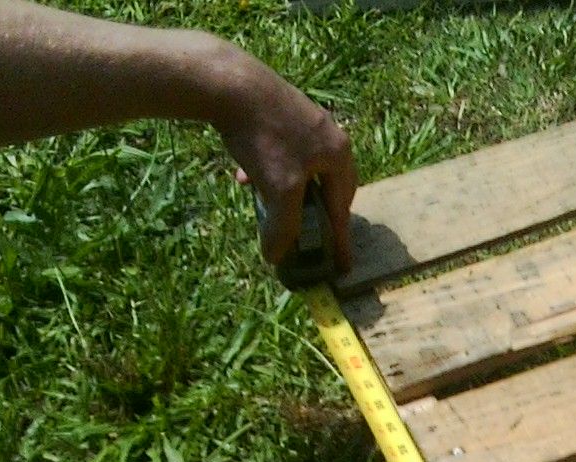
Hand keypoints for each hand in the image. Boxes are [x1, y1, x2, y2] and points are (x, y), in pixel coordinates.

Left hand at [207, 45, 355, 270]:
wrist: (231, 83)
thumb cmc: (265, 139)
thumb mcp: (279, 191)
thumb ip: (284, 228)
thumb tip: (276, 257)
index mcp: (339, 155)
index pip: (343, 207)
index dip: (341, 239)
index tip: (342, 264)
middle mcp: (330, 134)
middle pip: (330, 184)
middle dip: (320, 210)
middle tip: (313, 230)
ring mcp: (306, 117)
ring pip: (304, 166)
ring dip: (292, 190)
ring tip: (273, 205)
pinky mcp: (280, 108)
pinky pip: (284, 149)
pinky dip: (273, 169)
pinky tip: (248, 175)